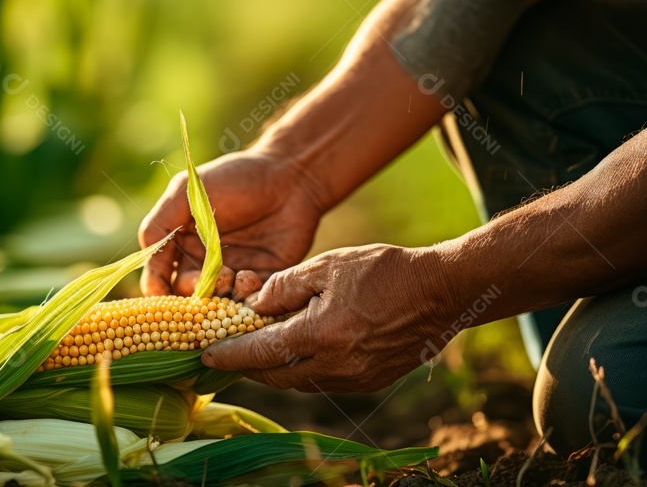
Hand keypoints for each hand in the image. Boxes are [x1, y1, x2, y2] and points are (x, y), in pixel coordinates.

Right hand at [139, 150, 327, 298]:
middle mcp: (203, 263)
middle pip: (187, 295)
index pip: (159, 277)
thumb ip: (159, 222)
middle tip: (208, 282)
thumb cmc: (236, 178)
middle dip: (195, 294)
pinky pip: (248, 301)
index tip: (163, 296)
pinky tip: (251, 278)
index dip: (158, 290)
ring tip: (235, 276)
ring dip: (222, 296)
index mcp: (180, 243)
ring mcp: (232, 273)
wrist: (291, 177)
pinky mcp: (262, 280)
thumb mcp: (188, 192)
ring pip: (217, 303)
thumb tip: (145, 260)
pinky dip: (246, 296)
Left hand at [200, 244, 456, 391]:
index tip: (205, 355)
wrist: (442, 293)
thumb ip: (286, 286)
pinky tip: (298, 351)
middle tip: (226, 355)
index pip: (261, 353)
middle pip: (276, 376)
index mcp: (320, 335)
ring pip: (299, 381)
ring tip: (258, 352)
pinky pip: (323, 380)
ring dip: (275, 369)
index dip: (229, 355)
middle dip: (248, 367)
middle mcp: (335, 365)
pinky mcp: (369, 382)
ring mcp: (354, 378)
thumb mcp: (329, 265)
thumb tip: (255, 303)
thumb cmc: (385, 271)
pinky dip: (303, 369)